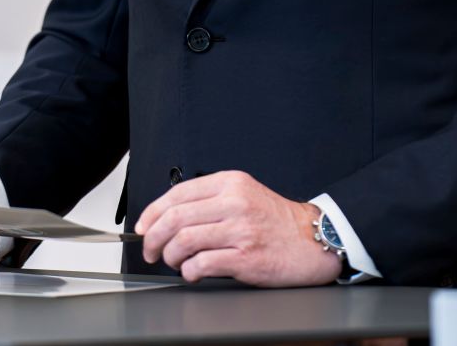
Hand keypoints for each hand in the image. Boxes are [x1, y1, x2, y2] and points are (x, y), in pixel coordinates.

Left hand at [134, 170, 342, 286]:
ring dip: (170, 256)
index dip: (152, 212)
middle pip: (176, 218)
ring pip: (184, 241)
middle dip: (153, 237)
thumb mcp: (244, 194)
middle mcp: (234, 203)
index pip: (178, 194)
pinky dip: (189, 271)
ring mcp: (240, 230)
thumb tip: (169, 216)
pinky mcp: (246, 257)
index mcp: (230, 183)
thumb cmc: (277, 221)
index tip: (143, 226)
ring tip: (173, 262)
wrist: (313, 240)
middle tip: (150, 250)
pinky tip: (192, 272)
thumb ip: (211, 199)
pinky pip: (202, 264)